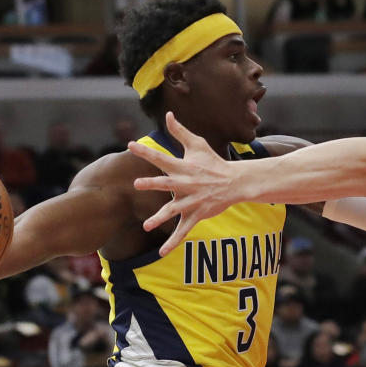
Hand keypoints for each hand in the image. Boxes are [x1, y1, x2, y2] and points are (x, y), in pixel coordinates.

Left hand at [129, 112, 237, 255]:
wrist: (235, 182)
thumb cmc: (213, 162)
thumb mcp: (197, 144)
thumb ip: (180, 131)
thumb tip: (167, 114)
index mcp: (183, 167)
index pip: (161, 157)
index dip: (146, 151)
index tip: (130, 144)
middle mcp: (185, 184)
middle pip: (166, 184)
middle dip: (152, 184)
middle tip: (138, 184)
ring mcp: (191, 201)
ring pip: (174, 211)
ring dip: (161, 218)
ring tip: (147, 225)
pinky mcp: (196, 215)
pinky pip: (183, 231)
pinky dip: (173, 242)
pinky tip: (162, 253)